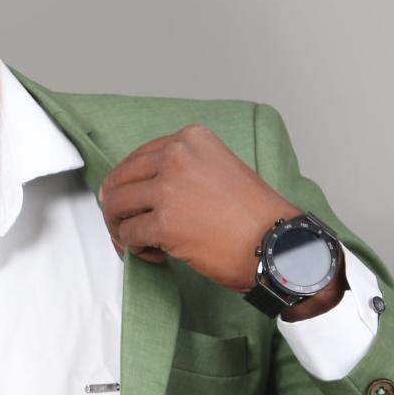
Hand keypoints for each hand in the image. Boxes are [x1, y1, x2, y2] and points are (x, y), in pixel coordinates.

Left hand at [96, 124, 300, 292]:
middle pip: (118, 180)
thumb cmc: (254, 217)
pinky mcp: (164, 222)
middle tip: (128, 229)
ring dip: (122, 229)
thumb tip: (134, 189)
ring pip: (115, 206)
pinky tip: (158, 255)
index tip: (135, 206)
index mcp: (190, 139)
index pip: (136, 159)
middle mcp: (177, 156)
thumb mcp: (217, 171)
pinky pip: (128, 234)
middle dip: (117, 209)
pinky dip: (135, 249)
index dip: (129, 187)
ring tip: (143, 244)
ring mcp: (168, 189)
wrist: (278, 244)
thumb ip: (180, 171)